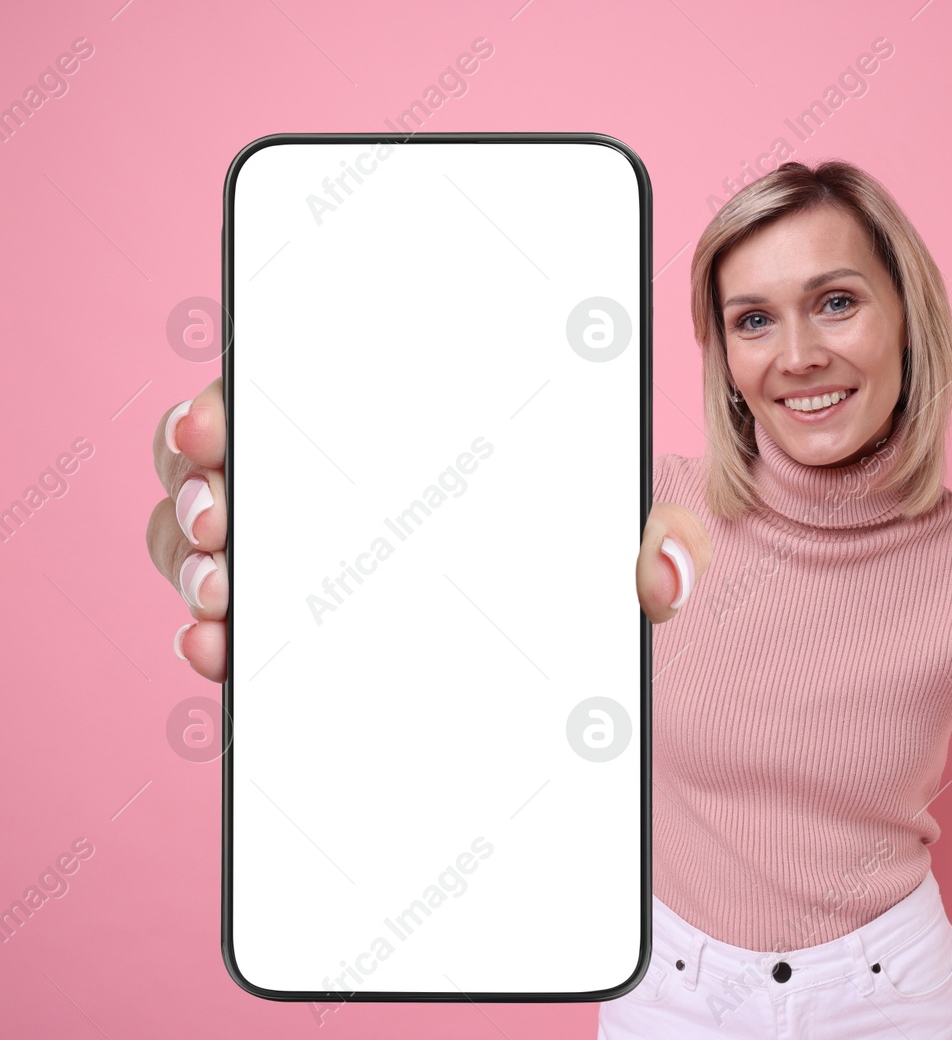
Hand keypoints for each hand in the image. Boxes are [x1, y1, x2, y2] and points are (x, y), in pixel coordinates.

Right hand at [147, 378, 710, 680]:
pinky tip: (221, 654)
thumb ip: (656, 538)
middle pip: (214, 461)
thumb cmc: (571, 555)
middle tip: (219, 515)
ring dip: (193, 563)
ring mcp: (291, 552)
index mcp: (385, 422)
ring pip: (197, 540)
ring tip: (226, 595)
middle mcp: (320, 477)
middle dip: (196, 482)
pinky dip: (209, 637)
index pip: (281, 386)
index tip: (218, 425)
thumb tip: (670, 570)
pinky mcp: (284, 628)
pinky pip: (219, 621)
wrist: (558, 653)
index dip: (229, 399)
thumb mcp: (617, 536)